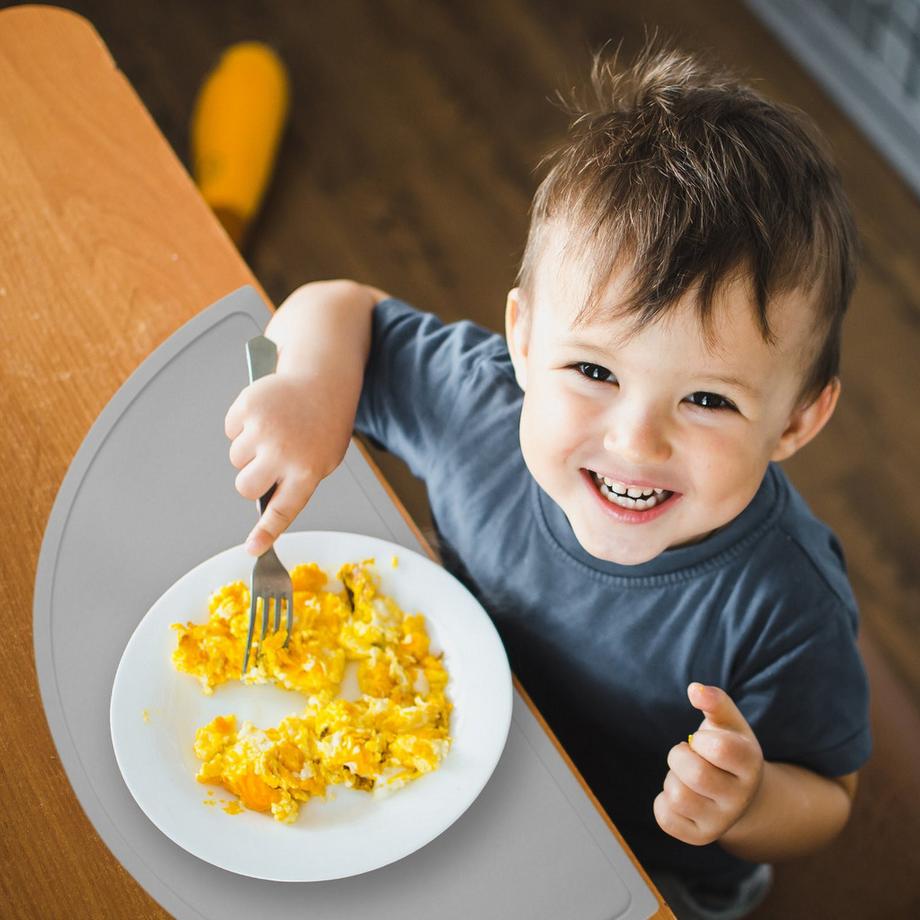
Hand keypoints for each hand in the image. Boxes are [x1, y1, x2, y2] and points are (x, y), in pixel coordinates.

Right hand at [224, 369, 353, 554]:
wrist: (323, 380)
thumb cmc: (323, 425)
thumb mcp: (322, 459)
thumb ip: (296, 482)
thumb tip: (263, 503)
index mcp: (308, 470)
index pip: (282, 510)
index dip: (266, 532)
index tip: (253, 549)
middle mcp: (284, 452)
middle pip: (245, 487)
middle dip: (250, 480)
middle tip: (266, 465)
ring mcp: (264, 429)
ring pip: (236, 459)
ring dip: (249, 450)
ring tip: (274, 431)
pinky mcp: (248, 407)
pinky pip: (230, 430)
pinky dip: (242, 425)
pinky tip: (265, 415)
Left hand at [654, 683, 763, 845]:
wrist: (740, 794)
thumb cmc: (728, 749)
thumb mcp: (728, 723)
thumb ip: (714, 701)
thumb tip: (695, 690)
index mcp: (750, 764)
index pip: (722, 749)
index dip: (701, 739)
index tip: (701, 741)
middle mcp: (740, 798)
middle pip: (696, 775)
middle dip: (680, 756)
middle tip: (687, 754)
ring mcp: (721, 821)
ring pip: (678, 796)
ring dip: (672, 778)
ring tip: (686, 776)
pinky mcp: (700, 836)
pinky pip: (665, 817)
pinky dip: (663, 801)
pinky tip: (682, 794)